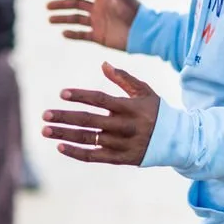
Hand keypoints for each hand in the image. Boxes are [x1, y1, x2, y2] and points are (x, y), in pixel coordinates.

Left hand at [41, 62, 158, 165]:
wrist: (178, 140)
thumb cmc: (157, 111)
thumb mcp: (145, 91)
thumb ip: (124, 78)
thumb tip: (103, 64)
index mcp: (131, 107)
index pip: (101, 100)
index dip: (81, 96)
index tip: (62, 93)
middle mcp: (126, 126)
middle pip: (89, 121)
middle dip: (65, 117)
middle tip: (45, 114)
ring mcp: (123, 144)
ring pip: (88, 139)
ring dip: (65, 134)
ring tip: (45, 130)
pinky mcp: (122, 159)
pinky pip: (95, 157)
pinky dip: (76, 153)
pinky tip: (60, 146)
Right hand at [48, 0, 139, 50]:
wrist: (142, 31)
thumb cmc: (132, 9)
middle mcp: (97, 8)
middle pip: (75, 4)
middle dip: (61, 4)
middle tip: (48, 6)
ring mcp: (97, 22)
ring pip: (76, 19)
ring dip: (63, 19)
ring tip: (50, 20)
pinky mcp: (99, 36)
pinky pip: (82, 35)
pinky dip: (73, 34)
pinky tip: (64, 33)